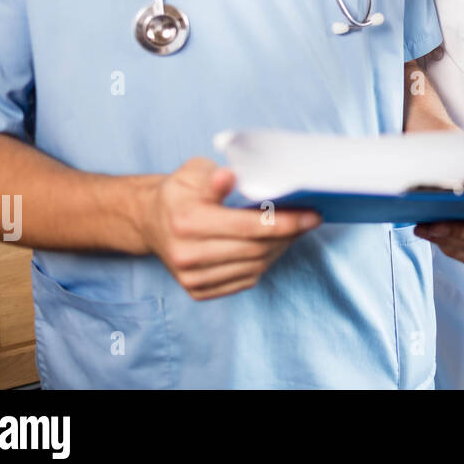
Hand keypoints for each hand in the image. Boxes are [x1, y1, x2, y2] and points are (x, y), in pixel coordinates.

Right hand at [138, 157, 320, 300]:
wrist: (150, 221)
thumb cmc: (180, 191)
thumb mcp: (193, 172)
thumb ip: (216, 176)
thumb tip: (232, 176)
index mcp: (186, 220)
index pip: (248, 226)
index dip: (285, 221)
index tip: (313, 214)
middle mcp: (186, 253)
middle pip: (255, 248)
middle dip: (289, 234)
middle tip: (309, 219)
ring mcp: (190, 277)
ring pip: (253, 266)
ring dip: (279, 248)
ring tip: (293, 230)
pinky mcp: (196, 290)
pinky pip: (244, 280)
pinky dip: (264, 263)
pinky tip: (271, 246)